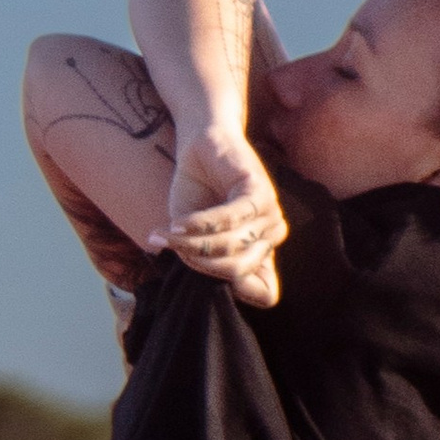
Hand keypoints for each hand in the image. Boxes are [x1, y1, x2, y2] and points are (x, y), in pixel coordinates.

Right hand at [152, 124, 285, 306]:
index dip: (234, 292)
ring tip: (167, 233)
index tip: (199, 270)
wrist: (201, 146)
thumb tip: (214, 287)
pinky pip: (228, 220)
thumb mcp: (195, 237)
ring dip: (191, 244)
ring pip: (230, 248)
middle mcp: (272, 237)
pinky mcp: (260, 192)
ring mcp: (270, 215)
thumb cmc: (197, 192)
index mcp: (262, 252)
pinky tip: (177, 223)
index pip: (266, 293)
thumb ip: (204, 262)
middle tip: (169, 247)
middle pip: (237, 272)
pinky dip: (198, 225)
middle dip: (198, 263)